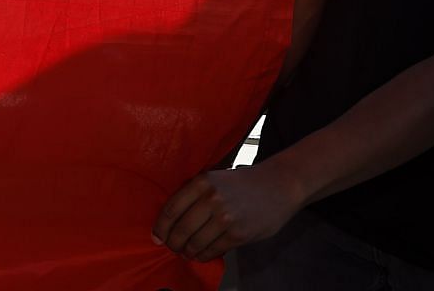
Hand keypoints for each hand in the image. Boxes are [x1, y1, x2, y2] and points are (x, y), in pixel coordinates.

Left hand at [153, 165, 303, 262]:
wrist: (277, 186)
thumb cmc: (241, 184)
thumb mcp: (213, 179)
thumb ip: (194, 194)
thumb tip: (170, 219)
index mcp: (200, 183)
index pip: (170, 209)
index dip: (160, 227)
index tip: (156, 237)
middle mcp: (210, 199)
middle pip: (180, 229)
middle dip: (173, 243)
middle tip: (172, 247)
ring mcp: (225, 218)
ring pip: (195, 242)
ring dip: (187, 251)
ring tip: (185, 253)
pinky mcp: (239, 234)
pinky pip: (213, 250)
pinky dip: (204, 255)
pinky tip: (201, 255)